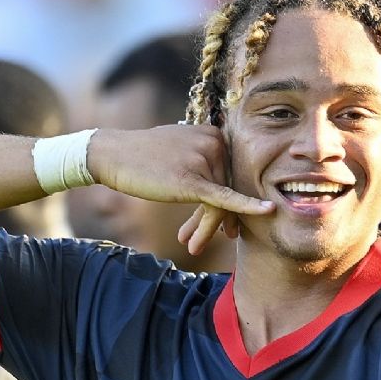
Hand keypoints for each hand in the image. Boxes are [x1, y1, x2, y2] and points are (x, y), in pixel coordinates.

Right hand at [91, 126, 271, 253]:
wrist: (113, 155)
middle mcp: (215, 143)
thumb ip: (205, 161)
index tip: (229, 221)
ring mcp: (204, 159)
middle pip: (228, 188)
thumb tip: (221, 183)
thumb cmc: (144, 156)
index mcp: (215, 134)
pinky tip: (267, 212)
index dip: (234, 199)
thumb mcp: (182, 151)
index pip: (231, 172)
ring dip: (208, 227)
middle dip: (221, 218)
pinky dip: (246, 207)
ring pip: (221, 202)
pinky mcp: (193, 180)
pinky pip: (223, 198)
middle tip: (224, 237)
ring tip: (195, 245)